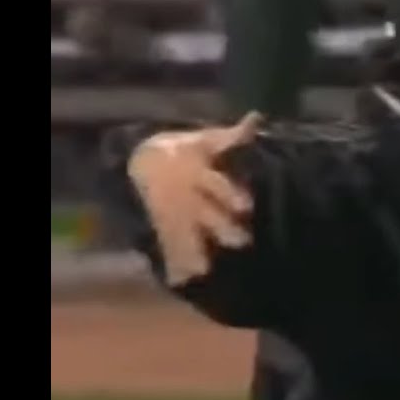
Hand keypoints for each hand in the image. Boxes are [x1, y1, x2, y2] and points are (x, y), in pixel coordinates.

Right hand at [127, 112, 261, 285]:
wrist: (142, 161)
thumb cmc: (186, 151)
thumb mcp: (207, 140)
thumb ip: (234, 136)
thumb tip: (256, 117)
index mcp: (199, 173)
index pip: (216, 184)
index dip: (230, 194)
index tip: (247, 206)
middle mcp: (188, 197)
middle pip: (205, 214)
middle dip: (222, 228)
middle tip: (243, 243)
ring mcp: (176, 215)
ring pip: (187, 235)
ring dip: (197, 252)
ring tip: (205, 271)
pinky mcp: (165, 228)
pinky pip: (169, 248)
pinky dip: (174, 265)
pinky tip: (181, 283)